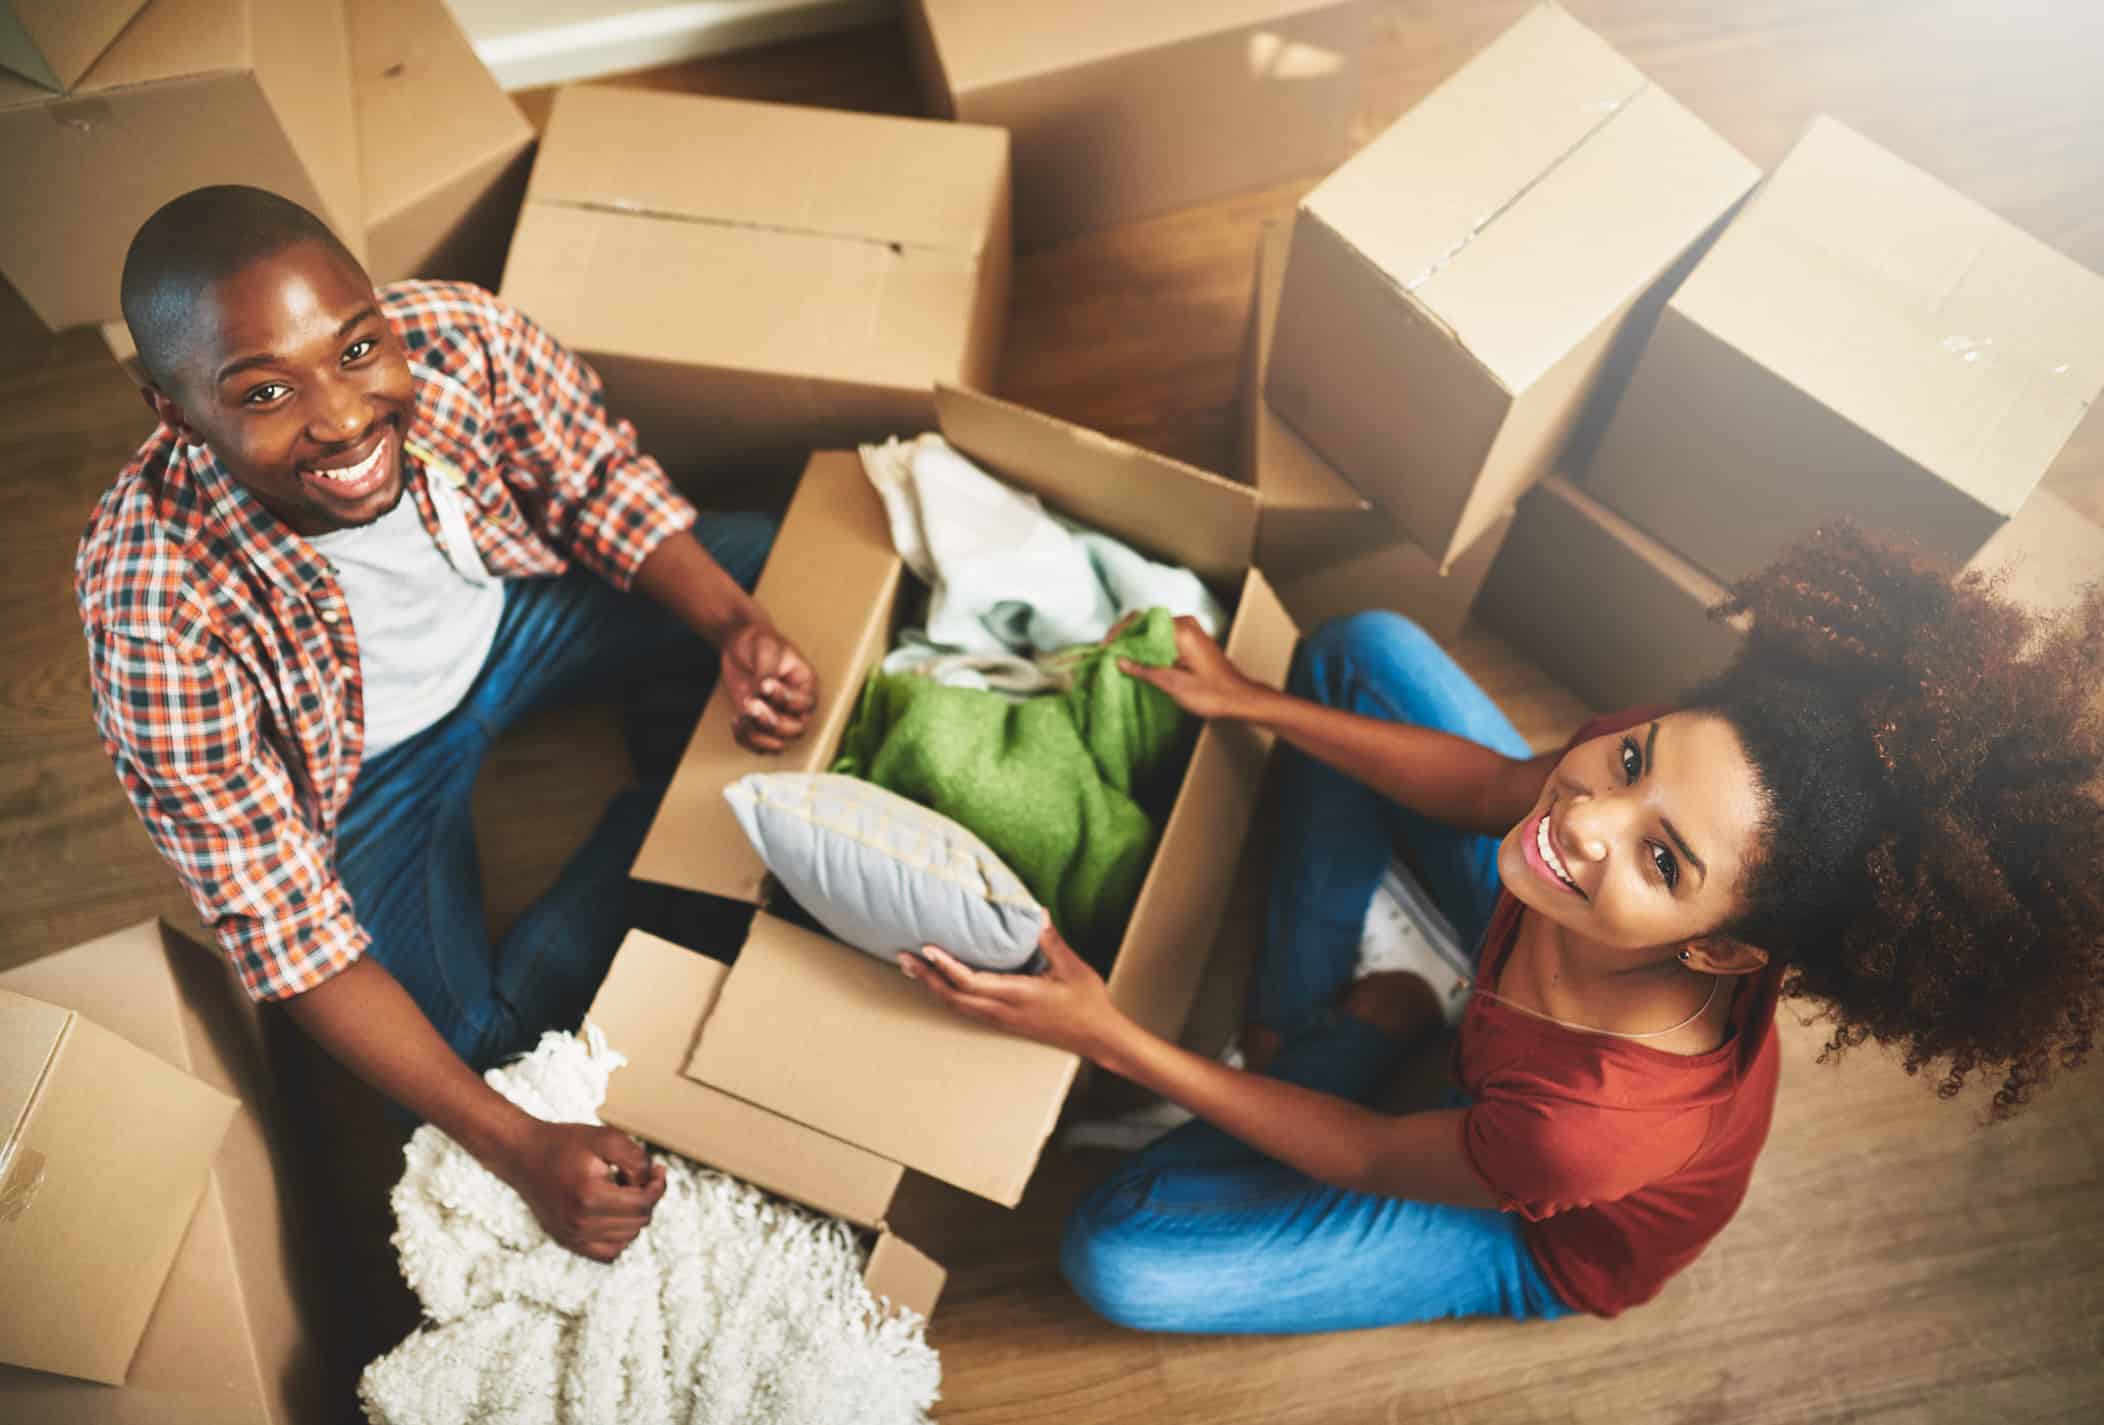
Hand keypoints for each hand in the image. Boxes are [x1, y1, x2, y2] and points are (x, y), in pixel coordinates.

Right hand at [491, 1120, 667, 1262]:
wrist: (523, 1155)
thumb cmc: (565, 1144)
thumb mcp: (607, 1138)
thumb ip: (637, 1160)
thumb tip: (650, 1183)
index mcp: (590, 1197)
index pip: (643, 1205)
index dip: (658, 1186)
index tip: (657, 1170)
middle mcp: (579, 1224)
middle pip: (638, 1222)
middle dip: (644, 1197)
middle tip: (631, 1175)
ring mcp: (571, 1237)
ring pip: (627, 1238)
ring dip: (632, 1215)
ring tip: (619, 1190)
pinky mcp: (567, 1241)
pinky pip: (608, 1252)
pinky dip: (619, 1235)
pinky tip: (614, 1212)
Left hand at [720, 616, 817, 751]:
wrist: (741, 644)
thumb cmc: (759, 642)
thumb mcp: (765, 649)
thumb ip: (766, 672)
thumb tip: (762, 692)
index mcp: (806, 685)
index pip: (806, 704)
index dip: (785, 699)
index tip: (765, 684)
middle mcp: (797, 706)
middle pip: (796, 730)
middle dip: (771, 722)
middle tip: (750, 703)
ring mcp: (779, 718)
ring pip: (778, 745)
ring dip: (757, 735)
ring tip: (741, 716)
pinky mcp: (760, 725)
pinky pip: (759, 747)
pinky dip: (745, 740)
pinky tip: (735, 721)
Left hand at [899, 921, 1128, 1061]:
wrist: (1098, 1038)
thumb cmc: (1087, 1002)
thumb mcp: (1071, 967)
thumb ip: (1049, 940)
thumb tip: (1035, 912)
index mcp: (1017, 996)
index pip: (971, 982)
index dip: (946, 966)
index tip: (927, 948)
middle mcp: (1003, 1012)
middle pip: (954, 998)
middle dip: (927, 978)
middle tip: (904, 957)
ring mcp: (1002, 1021)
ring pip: (957, 1007)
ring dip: (934, 987)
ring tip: (914, 969)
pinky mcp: (1005, 1023)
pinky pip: (968, 1010)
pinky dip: (949, 995)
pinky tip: (943, 984)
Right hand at [1116, 614, 1265, 720]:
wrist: (1238, 698)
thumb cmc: (1212, 693)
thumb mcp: (1173, 684)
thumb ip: (1144, 670)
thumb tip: (1120, 661)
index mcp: (1181, 631)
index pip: (1141, 622)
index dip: (1119, 633)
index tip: (1106, 648)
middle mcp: (1185, 624)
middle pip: (1146, 622)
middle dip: (1126, 636)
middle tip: (1109, 654)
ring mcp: (1190, 630)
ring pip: (1153, 629)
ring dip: (1137, 642)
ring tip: (1120, 658)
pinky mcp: (1191, 639)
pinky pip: (1164, 636)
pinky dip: (1149, 646)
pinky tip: (1139, 659)